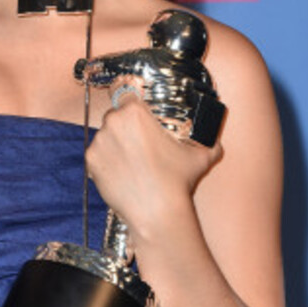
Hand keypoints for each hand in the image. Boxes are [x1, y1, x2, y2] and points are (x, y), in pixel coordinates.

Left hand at [86, 92, 220, 241]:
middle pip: (115, 116)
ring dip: (114, 143)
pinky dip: (106, 161)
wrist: (156, 212)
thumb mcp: (201, 156)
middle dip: (124, 125)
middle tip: (138, 142)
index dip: (132, 102)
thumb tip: (216, 141)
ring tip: (131, 161)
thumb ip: (209, 142)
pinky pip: (97, 155)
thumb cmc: (177, 181)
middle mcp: (113, 122)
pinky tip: (122, 172)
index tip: (137, 112)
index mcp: (135, 112)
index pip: (127, 94)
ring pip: (105, 135)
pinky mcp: (91, 162)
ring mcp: (99, 142)